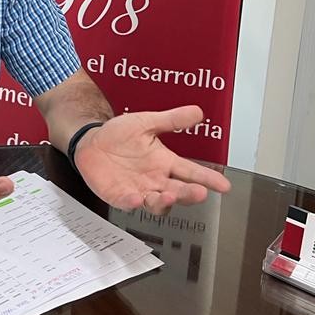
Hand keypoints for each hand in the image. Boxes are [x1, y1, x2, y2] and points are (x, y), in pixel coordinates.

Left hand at [73, 105, 230, 214]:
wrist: (91, 141)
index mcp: (164, 163)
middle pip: (178, 192)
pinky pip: (128, 202)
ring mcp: (139, 190)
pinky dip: (133, 202)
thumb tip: (198, 112)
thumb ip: (171, 120)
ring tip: (167, 197)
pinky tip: (136, 198)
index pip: (191, 172)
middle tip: (200, 193)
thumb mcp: (146, 122)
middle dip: (189, 194)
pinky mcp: (120, 196)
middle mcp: (155, 180)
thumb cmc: (119, 134)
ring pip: (156, 203)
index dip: (208, 179)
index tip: (223, 185)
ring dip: (163, 202)